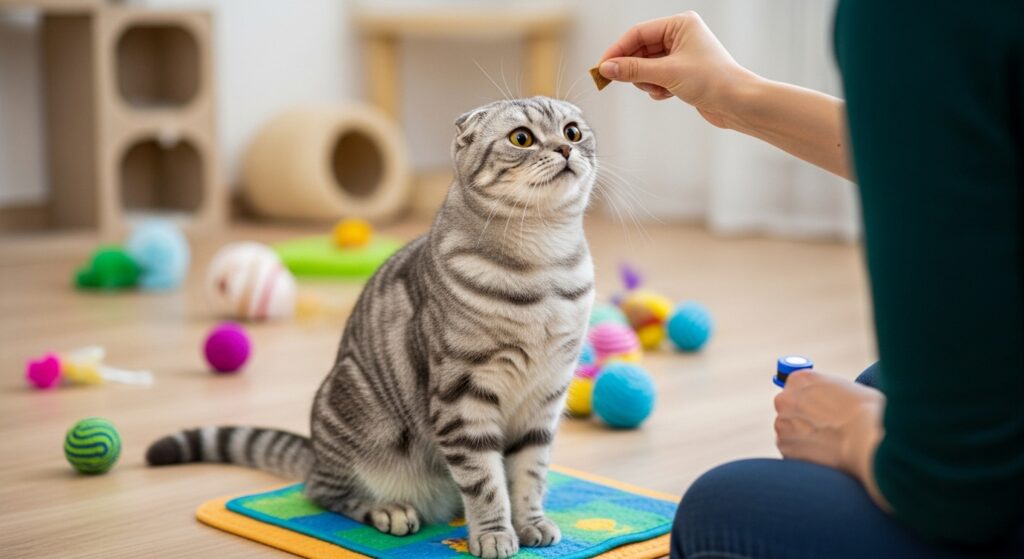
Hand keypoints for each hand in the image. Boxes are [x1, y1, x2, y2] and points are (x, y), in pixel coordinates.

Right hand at [597, 11, 757, 127]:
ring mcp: (682, 54)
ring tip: (657, 89)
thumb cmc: (712, 81)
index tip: (602, 67)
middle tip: (613, 81)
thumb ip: (633, 70)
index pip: (638, 33)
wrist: (738, 103)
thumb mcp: (666, 73)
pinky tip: (666, 94)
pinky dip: (656, 87)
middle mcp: (681, 35)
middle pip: (641, 49)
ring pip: (648, 65)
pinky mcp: (683, 72)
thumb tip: (606, 68)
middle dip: (633, 68)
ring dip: (647, 80)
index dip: (617, 50)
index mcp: (680, 24)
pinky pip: (657, 76)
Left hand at [774, 371, 885, 486]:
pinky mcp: (785, 447)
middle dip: (804, 419)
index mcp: (800, 379)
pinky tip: (824, 454)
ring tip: (829, 443)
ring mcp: (782, 424)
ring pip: (789, 431)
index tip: (822, 410)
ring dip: (803, 438)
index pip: (797, 388)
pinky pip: (792, 451)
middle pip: (789, 409)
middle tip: (826, 429)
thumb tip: (831, 401)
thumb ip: (829, 392)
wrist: (867, 440)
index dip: (812, 401)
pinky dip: (804, 455)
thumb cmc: (869, 413)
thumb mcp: (849, 388)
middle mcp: (785, 399)